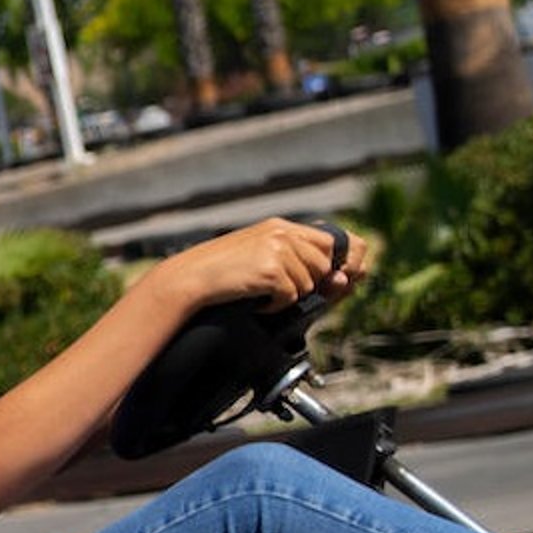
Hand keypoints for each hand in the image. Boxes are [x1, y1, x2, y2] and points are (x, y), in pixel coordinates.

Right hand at [157, 219, 347, 313]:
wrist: (188, 278)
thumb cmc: (221, 272)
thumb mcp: (260, 254)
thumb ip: (298, 260)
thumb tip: (344, 281)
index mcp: (281, 226)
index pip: (331, 241)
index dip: (339, 262)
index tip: (333, 280)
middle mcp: (282, 233)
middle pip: (324, 263)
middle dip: (311, 282)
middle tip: (282, 290)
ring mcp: (276, 250)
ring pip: (308, 283)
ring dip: (288, 296)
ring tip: (261, 293)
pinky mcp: (270, 270)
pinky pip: (290, 296)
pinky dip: (274, 305)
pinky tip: (256, 301)